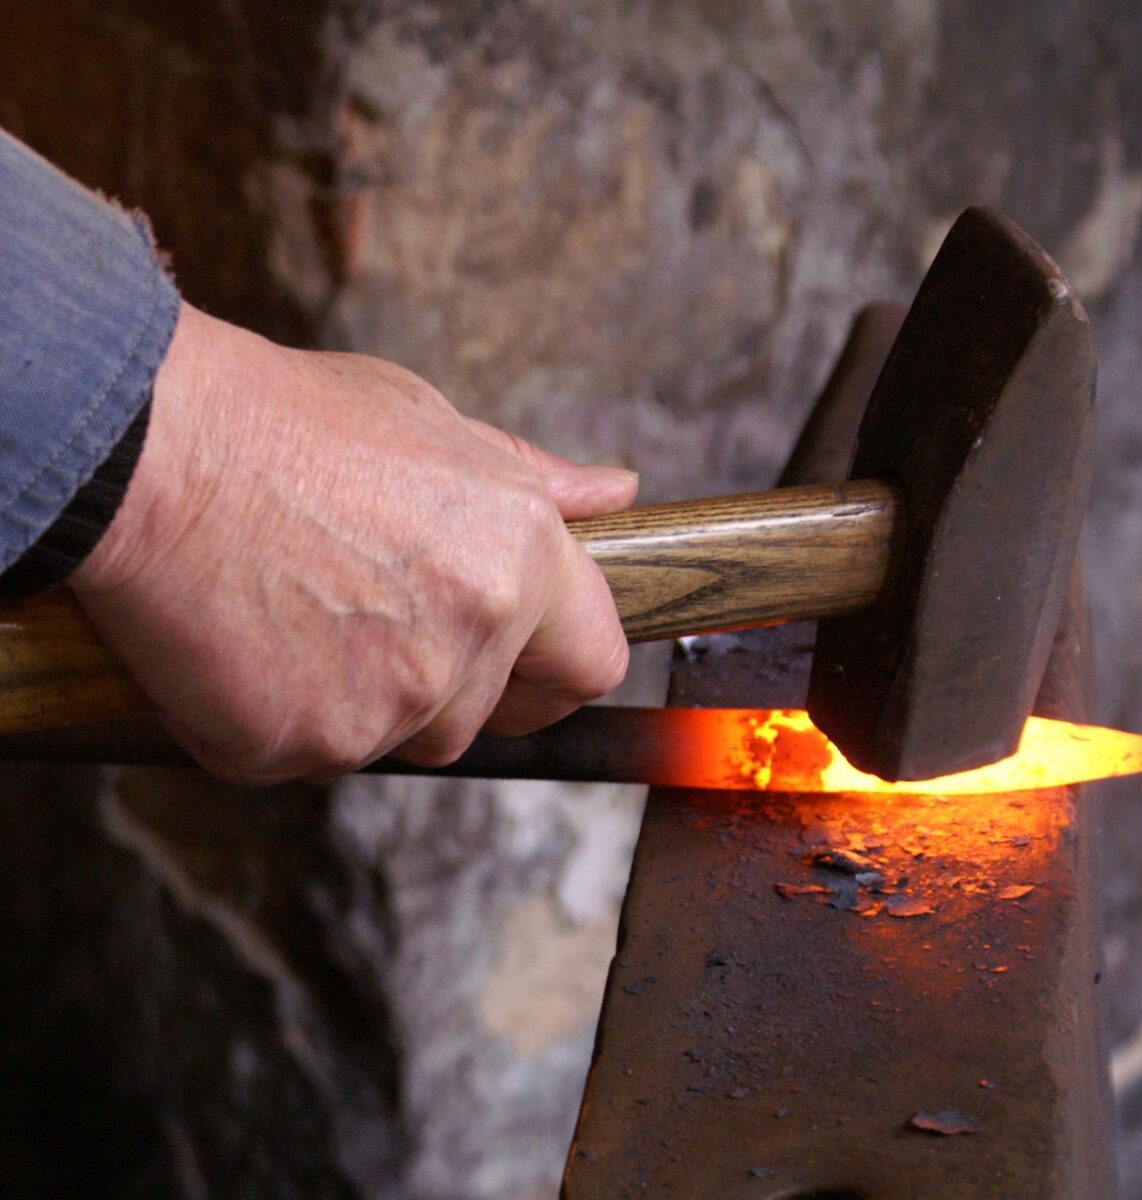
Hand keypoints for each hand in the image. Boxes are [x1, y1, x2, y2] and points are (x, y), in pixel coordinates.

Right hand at [68, 303, 635, 783]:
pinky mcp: (301, 746)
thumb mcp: (434, 426)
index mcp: (519, 562)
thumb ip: (535, 480)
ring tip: (299, 612)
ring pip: (394, 739)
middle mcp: (470, 639)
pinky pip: (307, 755)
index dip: (559, 671)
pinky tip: (245, 642)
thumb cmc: (290, 425)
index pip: (594, 662)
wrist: (149, 452)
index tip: (528, 672)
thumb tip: (615, 493)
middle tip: (374, 621)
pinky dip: (280, 717)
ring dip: (359, 701)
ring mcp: (387, 704)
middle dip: (443, 687)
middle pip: (480, 717)